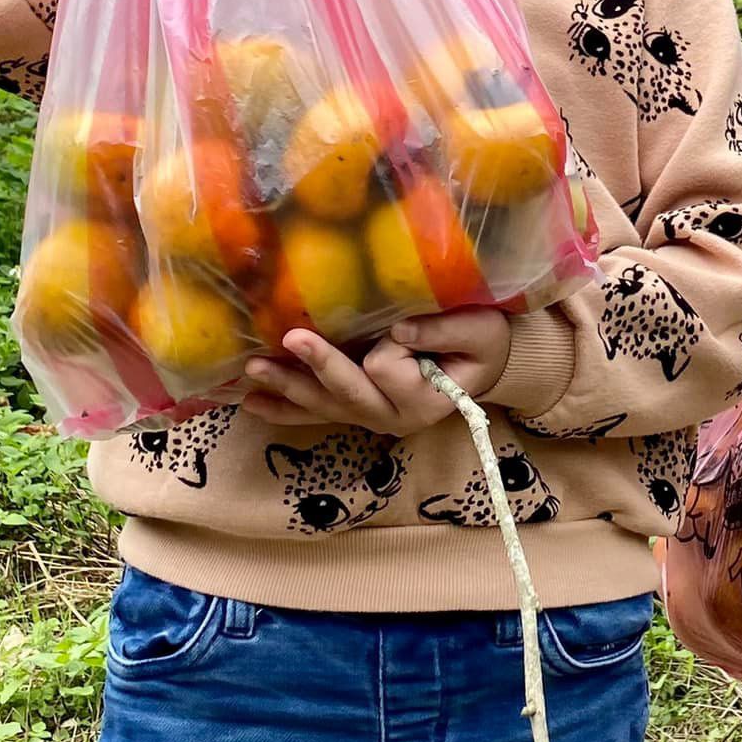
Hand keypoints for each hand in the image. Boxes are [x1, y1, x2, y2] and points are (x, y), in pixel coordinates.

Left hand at [239, 309, 511, 432]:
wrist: (488, 365)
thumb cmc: (487, 343)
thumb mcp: (481, 332)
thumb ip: (445, 331)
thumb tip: (398, 329)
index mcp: (425, 401)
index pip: (388, 367)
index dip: (392, 343)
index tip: (407, 324)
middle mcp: (391, 417)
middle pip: (345, 392)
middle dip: (318, 365)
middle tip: (291, 337)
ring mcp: (370, 418)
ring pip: (322, 405)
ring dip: (287, 386)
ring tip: (252, 370)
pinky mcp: (356, 411)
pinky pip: (316, 413)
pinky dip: (284, 407)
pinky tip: (254, 402)